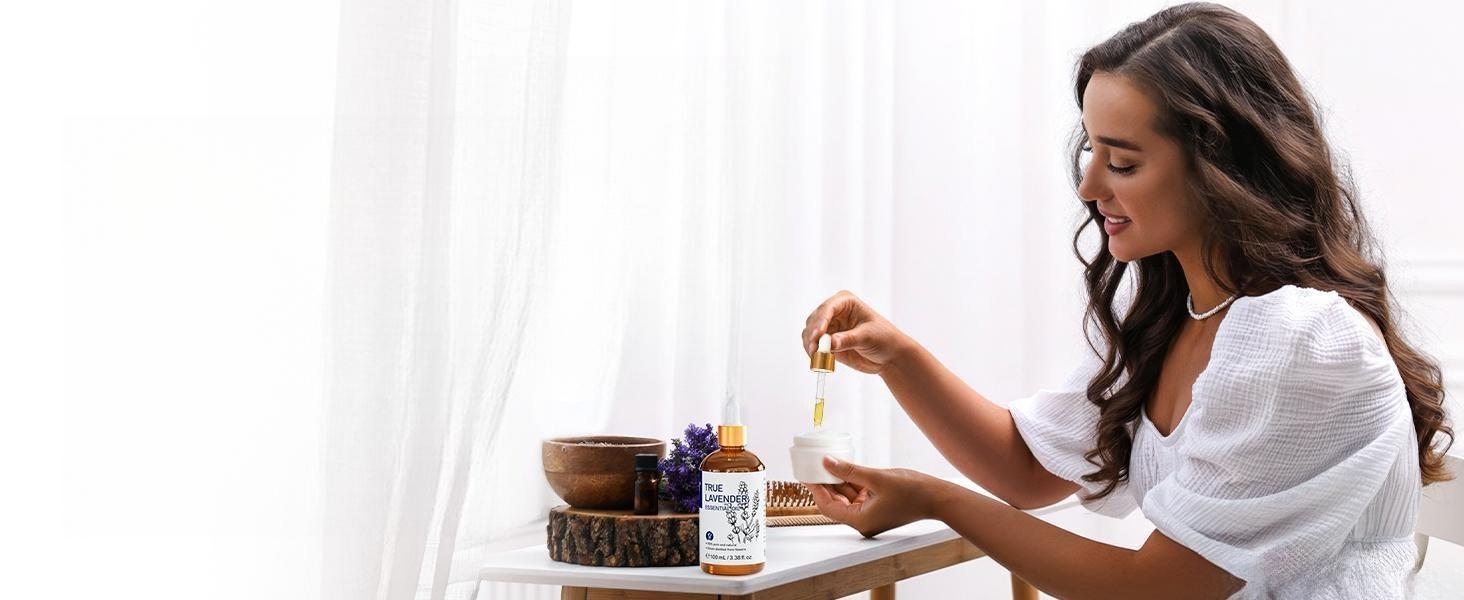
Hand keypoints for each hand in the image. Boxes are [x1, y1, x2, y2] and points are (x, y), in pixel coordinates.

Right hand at [802, 290, 913, 374]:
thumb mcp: (867, 337)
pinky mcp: (827, 342)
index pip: (828, 308)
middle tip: (814, 350)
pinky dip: (813, 353)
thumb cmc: (884, 339)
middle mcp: (834, 312)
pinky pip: (813, 346)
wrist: (889, 356)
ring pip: (810, 333)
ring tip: (816, 357)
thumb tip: (830, 343)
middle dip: (812, 335)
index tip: (817, 335)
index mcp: (845, 302)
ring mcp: (829, 327)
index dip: (820, 321)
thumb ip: (848, 339)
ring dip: (810, 345)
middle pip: (814, 320)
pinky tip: (818, 360)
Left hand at [804, 456, 949, 537]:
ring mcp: (871, 514)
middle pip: (836, 503)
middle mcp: (864, 521)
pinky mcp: (879, 506)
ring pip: (847, 497)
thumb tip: (826, 462)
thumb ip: (849, 470)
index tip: (807, 474)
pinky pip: (859, 494)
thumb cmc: (913, 491)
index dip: (816, 490)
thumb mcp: (876, 477)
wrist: (939, 497)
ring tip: (827, 463)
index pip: (828, 507)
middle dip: (825, 484)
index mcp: (861, 520)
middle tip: (814, 466)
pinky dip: (852, 481)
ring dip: (838, 481)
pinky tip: (845, 467)